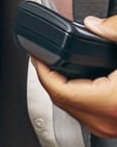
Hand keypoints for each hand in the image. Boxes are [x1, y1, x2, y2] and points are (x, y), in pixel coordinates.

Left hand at [32, 14, 116, 136]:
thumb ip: (116, 31)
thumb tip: (95, 25)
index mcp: (111, 101)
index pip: (60, 90)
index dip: (43, 71)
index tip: (37, 57)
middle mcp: (112, 121)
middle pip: (63, 103)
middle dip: (50, 79)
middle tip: (44, 59)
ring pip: (76, 113)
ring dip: (64, 90)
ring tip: (59, 68)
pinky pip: (91, 116)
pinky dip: (81, 99)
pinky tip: (83, 83)